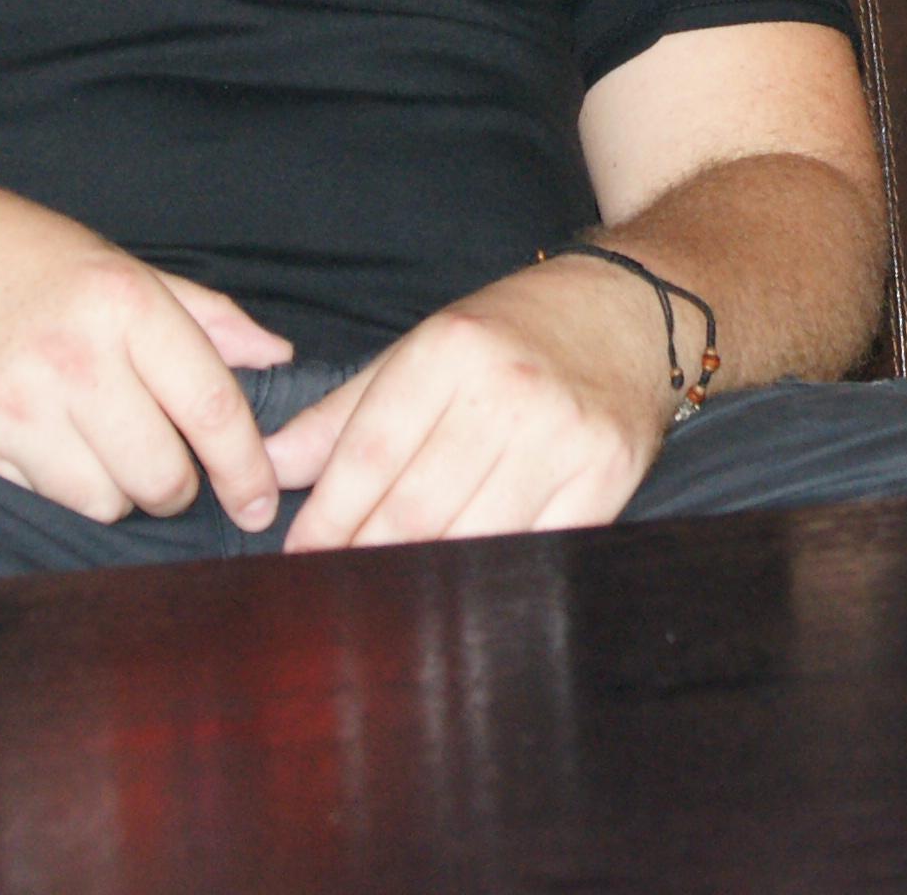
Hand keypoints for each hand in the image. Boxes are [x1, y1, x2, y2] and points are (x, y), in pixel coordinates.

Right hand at [0, 175, 291, 526]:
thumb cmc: (6, 251)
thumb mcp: (112, 261)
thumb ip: (199, 315)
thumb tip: (274, 356)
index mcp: (124, 303)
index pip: (212, 407)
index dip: (247, 468)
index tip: (259, 500)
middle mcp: (76, 358)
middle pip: (164, 474)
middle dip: (176, 482)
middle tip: (161, 459)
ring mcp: (17, 405)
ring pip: (105, 502)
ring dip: (116, 490)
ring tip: (98, 448)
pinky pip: (42, 500)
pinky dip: (59, 488)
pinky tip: (45, 447)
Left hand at [263, 256, 673, 550]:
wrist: (635, 310)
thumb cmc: (518, 331)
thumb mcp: (426, 346)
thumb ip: (346, 410)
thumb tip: (271, 465)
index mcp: (451, 349)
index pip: (369, 454)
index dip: (326, 516)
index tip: (298, 554)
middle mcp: (506, 390)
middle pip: (412, 506)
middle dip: (360, 555)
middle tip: (328, 588)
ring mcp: (562, 436)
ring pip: (467, 536)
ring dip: (417, 576)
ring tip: (383, 596)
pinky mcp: (606, 476)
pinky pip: (531, 547)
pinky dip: (489, 575)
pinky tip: (458, 587)